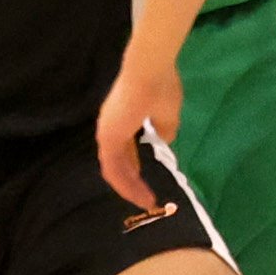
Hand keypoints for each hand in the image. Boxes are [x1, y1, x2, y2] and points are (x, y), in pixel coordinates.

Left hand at [95, 47, 182, 209]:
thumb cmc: (160, 88)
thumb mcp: (168, 114)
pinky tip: (138, 195)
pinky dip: (125, 185)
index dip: (134, 165)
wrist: (149, 72)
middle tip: (145, 198)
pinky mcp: (108, 138)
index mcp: (122, 119)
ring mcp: (107, 133)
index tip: (144, 180)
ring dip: (129, 188)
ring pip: (115, 170)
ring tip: (146, 202)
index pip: (124, 149)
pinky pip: (114, 169)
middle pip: (117, 163)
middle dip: (131, 182)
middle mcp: (111, 127)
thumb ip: (165, 130)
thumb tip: (164, 140)